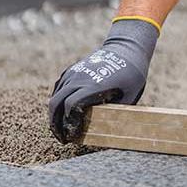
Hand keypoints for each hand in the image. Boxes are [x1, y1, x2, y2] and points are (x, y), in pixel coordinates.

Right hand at [48, 18, 158, 143]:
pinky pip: (59, 87)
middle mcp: (80, 78)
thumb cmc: (132, 74)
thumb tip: (110, 131)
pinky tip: (63, 113)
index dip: (67, 123)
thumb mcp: (130, 95)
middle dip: (55, 123)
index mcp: (93, 85)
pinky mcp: (73, 70)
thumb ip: (116, 112)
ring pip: (55, 95)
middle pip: (56, 102)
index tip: (71, 135)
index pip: (70, 106)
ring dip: (54, 113)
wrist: (126, 48)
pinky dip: (57, 100)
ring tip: (61, 128)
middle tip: (62, 138)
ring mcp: (74, 72)